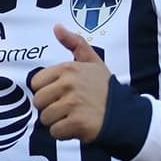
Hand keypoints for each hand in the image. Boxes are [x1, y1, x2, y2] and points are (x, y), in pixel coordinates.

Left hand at [29, 25, 111, 142]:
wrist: (124, 114)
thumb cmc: (104, 89)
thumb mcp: (92, 61)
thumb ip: (74, 42)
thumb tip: (57, 27)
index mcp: (68, 68)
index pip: (35, 83)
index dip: (47, 91)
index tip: (62, 93)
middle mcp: (69, 84)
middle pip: (38, 102)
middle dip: (50, 108)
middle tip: (68, 108)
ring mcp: (73, 104)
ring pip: (45, 118)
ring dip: (57, 122)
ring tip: (74, 116)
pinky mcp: (77, 123)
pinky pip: (55, 132)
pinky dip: (64, 134)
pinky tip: (77, 127)